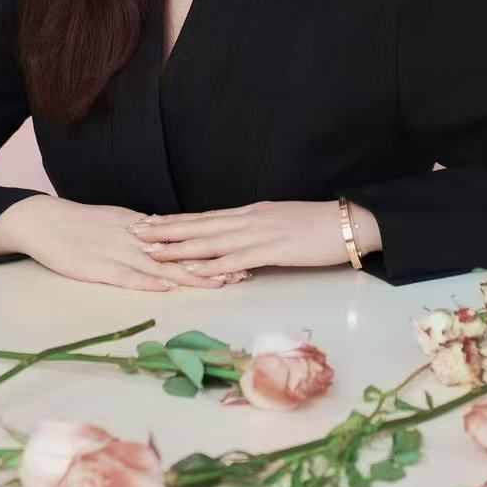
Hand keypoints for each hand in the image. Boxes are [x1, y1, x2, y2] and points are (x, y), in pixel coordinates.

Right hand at [19, 197, 248, 290]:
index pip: (184, 238)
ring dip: (191, 275)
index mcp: (142, 227)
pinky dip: (149, 281)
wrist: (44, 221)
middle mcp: (137, 238)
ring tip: (220, 282)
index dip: (213, 247)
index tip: (241, 253)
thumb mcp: (117, 222)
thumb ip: (143, 231)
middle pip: (181, 252)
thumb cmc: (80, 224)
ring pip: (162, 265)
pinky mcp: (99, 268)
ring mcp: (118, 252)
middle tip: (244, 270)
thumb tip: (168, 236)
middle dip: (213, 263)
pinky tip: (169, 287)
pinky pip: (128, 276)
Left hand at [128, 199, 379, 275]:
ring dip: (180, 248)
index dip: (176, 221)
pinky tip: (195, 272)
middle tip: (136, 233)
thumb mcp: (281, 224)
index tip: (151, 222)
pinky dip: (214, 266)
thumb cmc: (319, 226)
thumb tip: (237, 244)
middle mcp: (249, 219)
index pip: (206, 218)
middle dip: (167, 231)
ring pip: (211, 242)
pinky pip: (238, 260)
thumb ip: (258, 232)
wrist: (350, 221)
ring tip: (153, 251)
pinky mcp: (274, 250)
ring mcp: (260, 233)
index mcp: (251, 213)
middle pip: (200, 226)